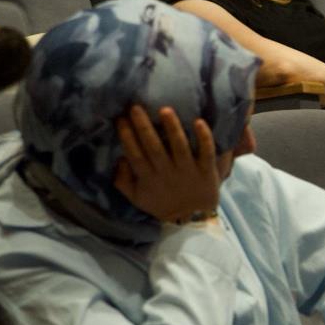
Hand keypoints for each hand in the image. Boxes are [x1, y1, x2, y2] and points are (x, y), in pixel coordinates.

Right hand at [111, 106, 222, 223]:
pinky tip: (199, 121)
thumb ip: (123, 181)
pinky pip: (206, 153)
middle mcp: (167, 173)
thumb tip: (118, 160)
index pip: (135, 155)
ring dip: (172, 128)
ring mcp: (188, 171)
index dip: (127, 137)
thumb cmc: (162, 203)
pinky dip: (204, 138)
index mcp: (148, 178)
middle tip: (136, 107)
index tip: (120, 119)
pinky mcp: (207, 171)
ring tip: (165, 110)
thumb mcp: (137, 197)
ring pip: (179, 147)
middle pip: (154, 147)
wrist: (192, 217)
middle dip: (144, 127)